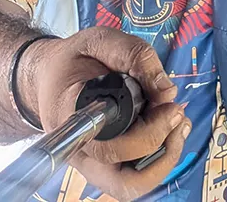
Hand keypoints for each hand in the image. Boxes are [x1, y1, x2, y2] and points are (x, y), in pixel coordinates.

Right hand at [18, 28, 186, 200]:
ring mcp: (92, 163)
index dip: (147, 135)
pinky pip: (134, 176)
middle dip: (162, 147)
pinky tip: (171, 129)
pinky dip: (159, 158)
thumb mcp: (100, 41)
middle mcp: (79, 151)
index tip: (167, 106)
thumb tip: (166, 91)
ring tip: (178, 123)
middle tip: (177, 113)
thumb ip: (134, 56)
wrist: (49, 75)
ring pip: (131, 186)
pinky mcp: (105, 164)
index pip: (110, 146)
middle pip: (124, 178)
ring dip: (164, 160)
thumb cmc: (73, 60)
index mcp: (72, 119)